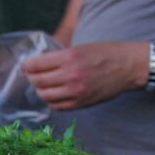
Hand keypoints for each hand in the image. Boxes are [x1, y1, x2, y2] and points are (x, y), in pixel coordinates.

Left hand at [22, 41, 146, 110]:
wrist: (128, 67)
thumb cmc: (105, 54)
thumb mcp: (81, 48)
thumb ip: (60, 57)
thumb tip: (39, 64)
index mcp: (69, 57)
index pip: (36, 64)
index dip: (27, 65)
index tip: (25, 65)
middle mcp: (70, 75)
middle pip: (37, 81)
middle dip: (32, 78)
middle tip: (32, 75)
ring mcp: (75, 91)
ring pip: (45, 95)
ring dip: (40, 90)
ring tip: (42, 85)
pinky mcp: (80, 103)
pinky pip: (57, 106)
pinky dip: (51, 100)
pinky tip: (53, 94)